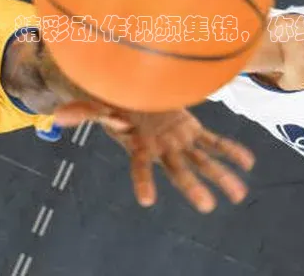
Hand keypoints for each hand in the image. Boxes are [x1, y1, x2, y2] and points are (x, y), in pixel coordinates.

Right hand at [54, 101, 254, 212]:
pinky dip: (231, 150)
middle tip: (206, 206)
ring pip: (202, 161)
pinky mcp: (192, 132)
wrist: (137, 96)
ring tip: (239, 194)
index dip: (143, 180)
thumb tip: (55, 116)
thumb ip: (84, 111)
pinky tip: (248, 163)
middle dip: (192, 186)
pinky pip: (214, 143)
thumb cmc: (118, 102)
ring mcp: (179, 142)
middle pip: (178, 170)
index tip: (146, 201)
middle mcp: (162, 148)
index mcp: (140, 144)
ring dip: (221, 176)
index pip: (139, 165)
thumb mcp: (102, 105)